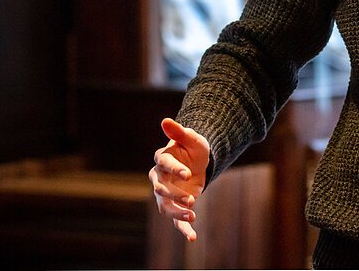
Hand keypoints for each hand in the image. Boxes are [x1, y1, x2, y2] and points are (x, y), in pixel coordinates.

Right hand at [148, 117, 209, 240]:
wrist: (198, 162)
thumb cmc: (192, 148)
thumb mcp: (191, 138)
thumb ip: (179, 132)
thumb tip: (166, 120)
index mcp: (162, 160)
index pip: (164, 165)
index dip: (175, 169)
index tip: (188, 173)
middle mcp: (160, 178)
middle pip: (161, 189)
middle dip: (175, 195)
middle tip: (191, 198)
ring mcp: (166, 194)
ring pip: (165, 207)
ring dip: (176, 213)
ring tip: (191, 217)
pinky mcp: (176, 205)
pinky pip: (176, 220)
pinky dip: (183, 229)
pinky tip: (192, 238)